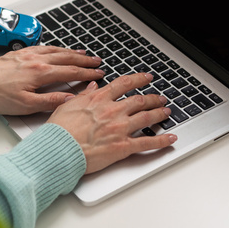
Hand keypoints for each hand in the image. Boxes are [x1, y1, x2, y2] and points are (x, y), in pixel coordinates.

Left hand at [0, 46, 103, 114]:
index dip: (87, 73)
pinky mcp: (19, 53)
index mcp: (40, 73)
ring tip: (84, 53)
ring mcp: (27, 54)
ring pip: (56, 50)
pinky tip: (58, 49)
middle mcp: (36, 60)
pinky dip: (56, 47)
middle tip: (98, 61)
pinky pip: (44, 47)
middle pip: (66, 57)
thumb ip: (50, 101)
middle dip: (84, 60)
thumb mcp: (25, 105)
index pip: (70, 71)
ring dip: (72, 51)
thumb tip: (70, 99)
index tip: (99, 74)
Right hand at [47, 72, 177, 173]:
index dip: (138, 79)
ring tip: (166, 112)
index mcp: (99, 99)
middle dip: (153, 98)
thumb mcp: (68, 105)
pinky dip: (161, 141)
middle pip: (139, 100)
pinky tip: (170, 139)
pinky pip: (147, 143)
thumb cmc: (59, 131)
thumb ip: (84, 95)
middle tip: (160, 97)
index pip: (124, 84)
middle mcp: (112, 111)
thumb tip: (93, 87)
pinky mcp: (123, 146)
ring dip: (159, 114)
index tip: (146, 77)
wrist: (58, 149)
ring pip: (146, 117)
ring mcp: (120, 128)